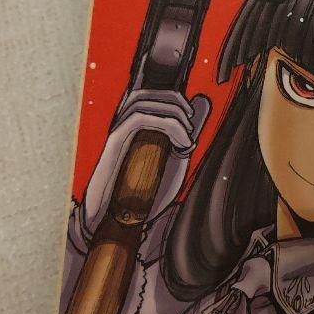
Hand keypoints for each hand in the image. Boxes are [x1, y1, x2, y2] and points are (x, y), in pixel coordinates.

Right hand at [81, 90, 210, 234]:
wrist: (116, 220)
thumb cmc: (142, 194)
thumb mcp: (171, 162)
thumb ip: (183, 138)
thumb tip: (199, 114)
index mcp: (132, 129)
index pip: (148, 95)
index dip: (173, 97)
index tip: (192, 117)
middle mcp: (122, 127)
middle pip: (144, 93)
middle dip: (174, 100)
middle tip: (191, 121)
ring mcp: (116, 134)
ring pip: (140, 102)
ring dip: (172, 111)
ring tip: (187, 134)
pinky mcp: (113, 145)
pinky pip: (137, 119)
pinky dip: (166, 124)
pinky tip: (182, 144)